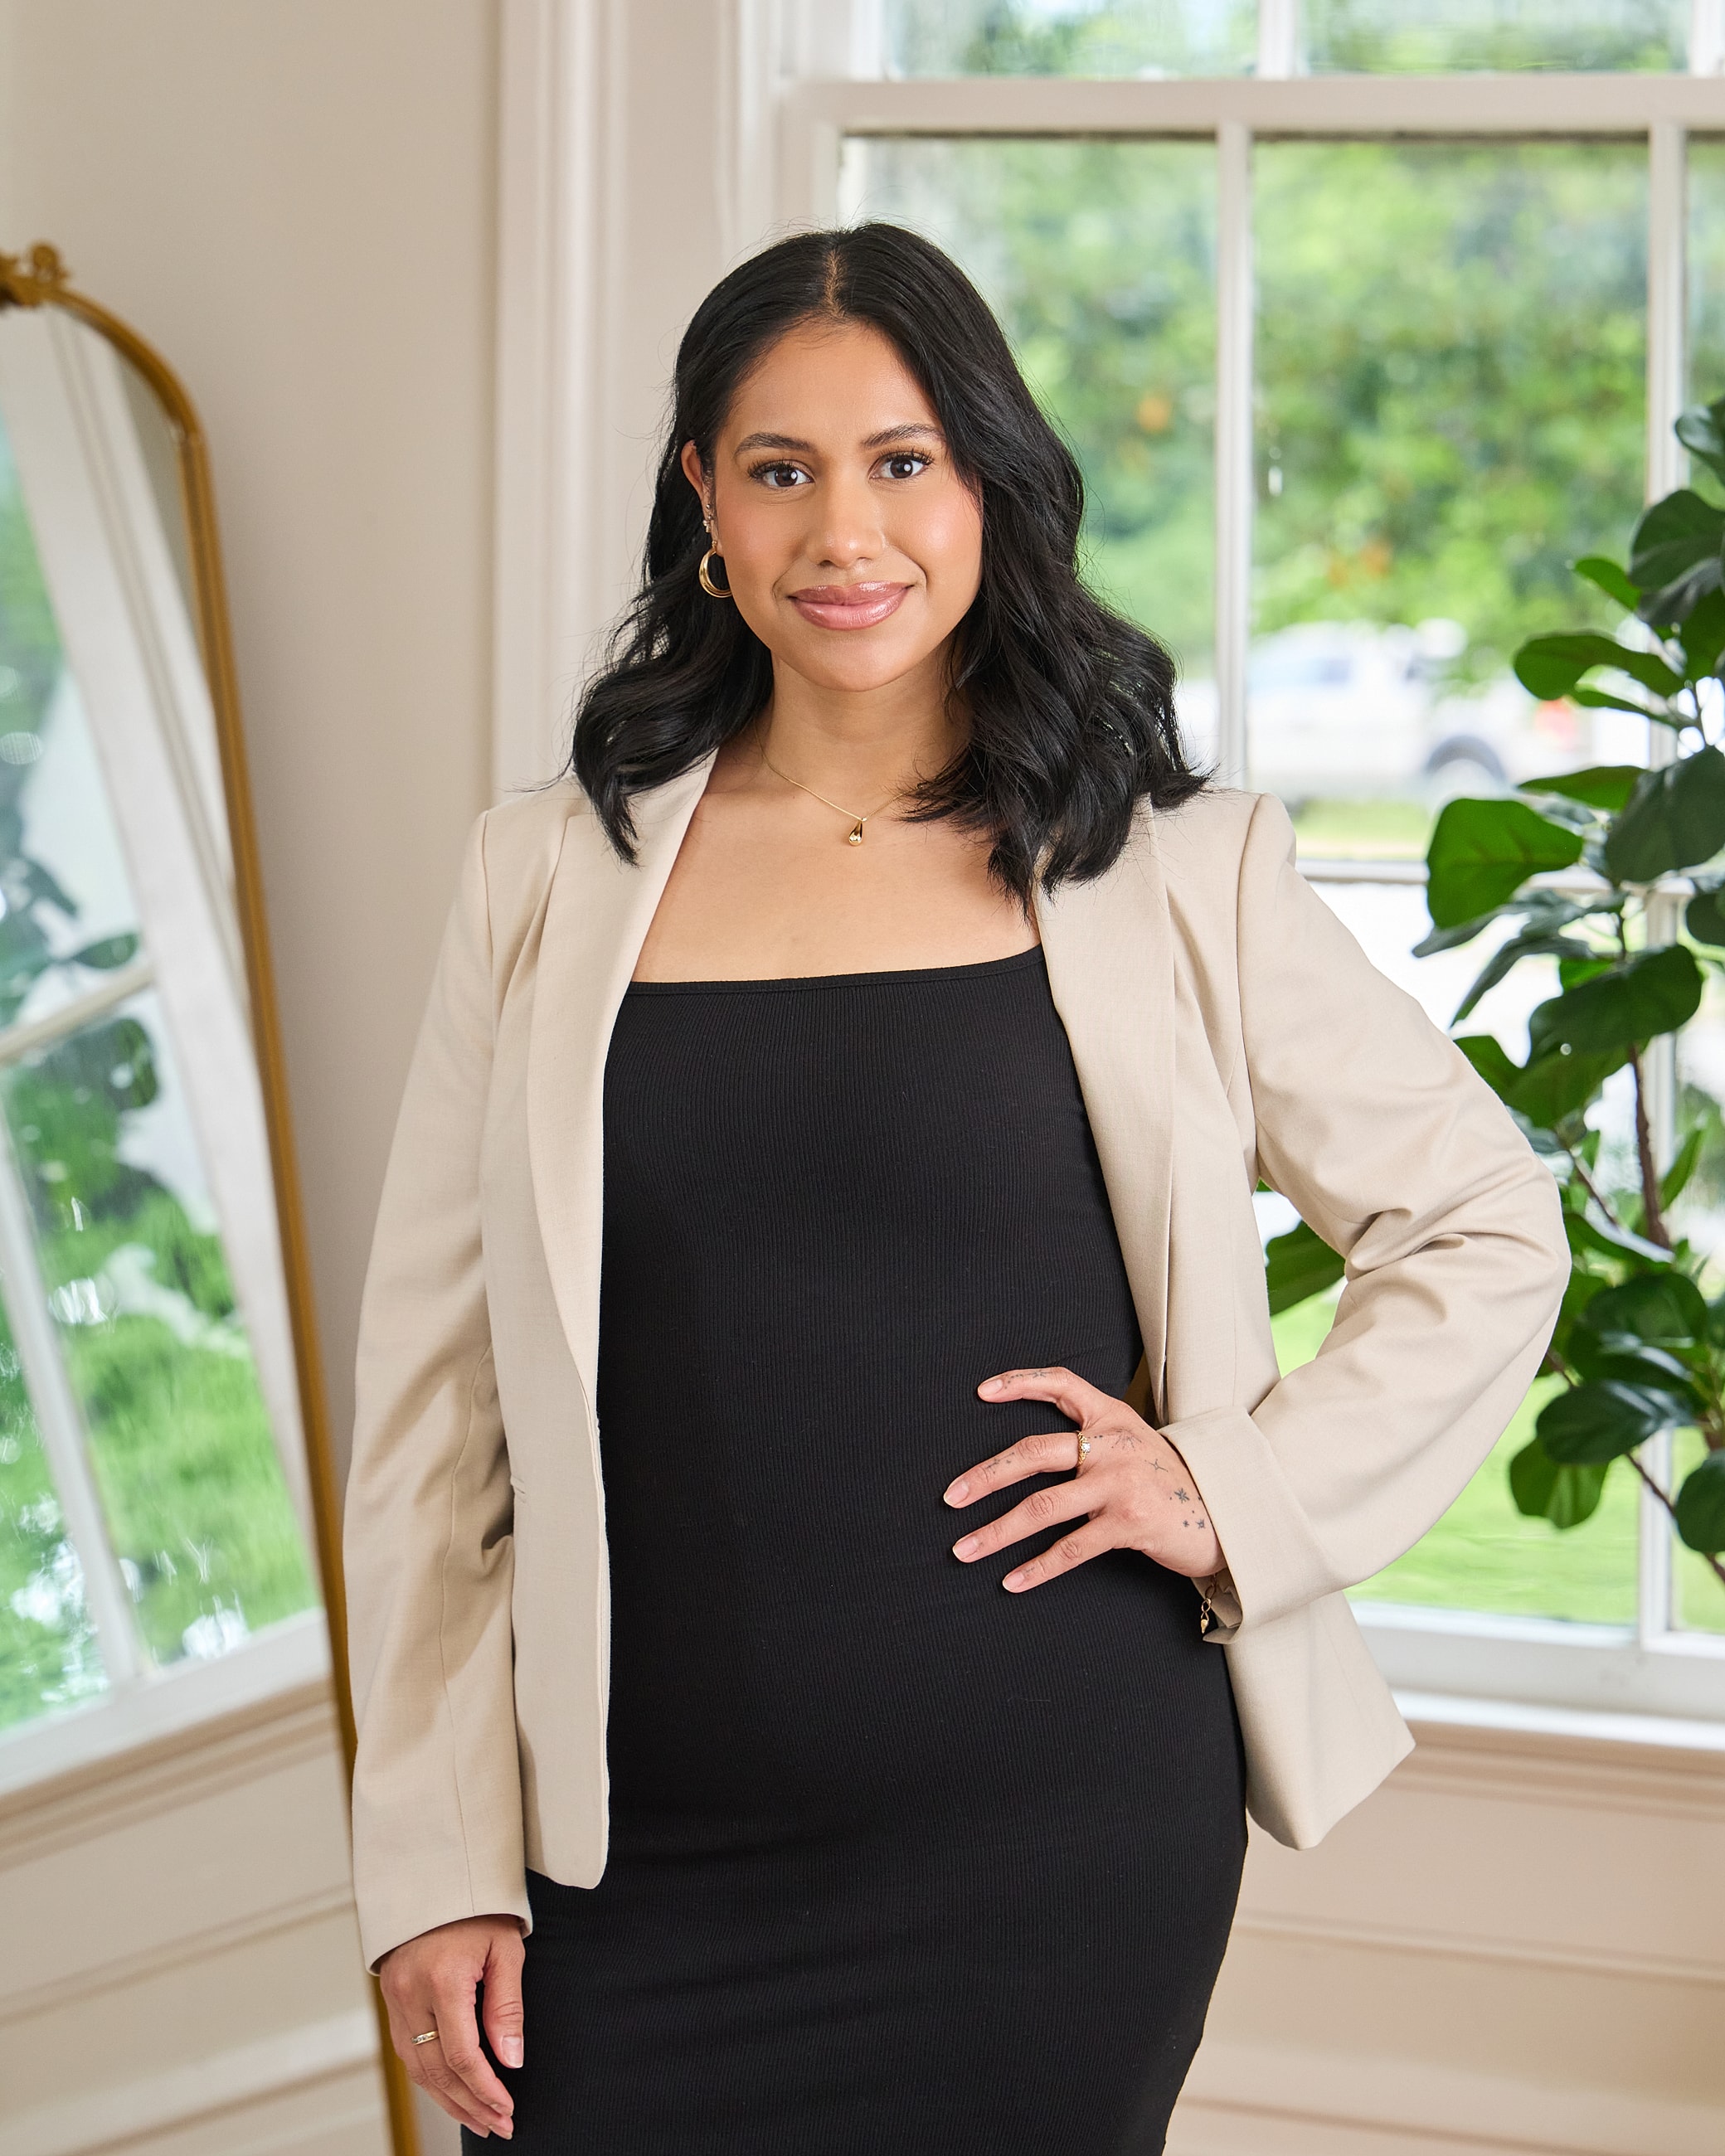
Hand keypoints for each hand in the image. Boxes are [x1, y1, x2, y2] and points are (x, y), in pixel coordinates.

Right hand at [379, 1913, 524, 2137]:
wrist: (436, 1877)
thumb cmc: (478, 1909)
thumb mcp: (505, 1949)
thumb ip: (507, 2007)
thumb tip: (511, 2061)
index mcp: (442, 1980)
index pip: (462, 2056)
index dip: (486, 2090)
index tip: (508, 2109)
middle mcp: (411, 1994)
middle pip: (437, 2071)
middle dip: (470, 2105)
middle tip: (499, 2126)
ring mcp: (395, 1998)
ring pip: (418, 2069)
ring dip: (449, 2100)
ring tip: (479, 2120)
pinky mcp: (390, 1999)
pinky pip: (408, 2052)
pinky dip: (430, 2078)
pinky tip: (451, 2092)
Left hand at [945, 1364, 1221, 1590]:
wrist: (1226, 1518)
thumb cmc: (1170, 1483)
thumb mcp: (1136, 1443)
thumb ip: (1095, 1437)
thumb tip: (1034, 1453)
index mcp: (1112, 1418)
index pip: (1062, 1383)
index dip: (1020, 1383)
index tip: (982, 1393)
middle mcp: (1113, 1444)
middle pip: (1035, 1452)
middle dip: (987, 1475)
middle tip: (952, 1496)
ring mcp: (1121, 1483)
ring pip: (1043, 1506)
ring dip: (997, 1531)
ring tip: (964, 1549)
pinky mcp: (1130, 1523)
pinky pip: (1071, 1548)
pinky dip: (1037, 1568)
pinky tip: (1011, 1580)